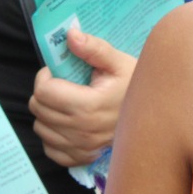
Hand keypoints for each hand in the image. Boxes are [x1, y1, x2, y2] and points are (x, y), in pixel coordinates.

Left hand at [28, 30, 135, 166]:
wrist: (154, 114)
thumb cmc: (134, 85)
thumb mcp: (117, 62)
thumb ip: (93, 48)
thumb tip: (70, 34)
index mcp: (88, 106)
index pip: (43, 92)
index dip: (45, 77)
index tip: (58, 72)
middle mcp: (82, 131)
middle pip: (38, 109)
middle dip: (44, 92)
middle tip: (61, 85)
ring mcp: (81, 148)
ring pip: (41, 128)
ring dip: (47, 113)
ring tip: (65, 102)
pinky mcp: (82, 158)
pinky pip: (51, 150)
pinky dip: (53, 136)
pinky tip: (66, 123)